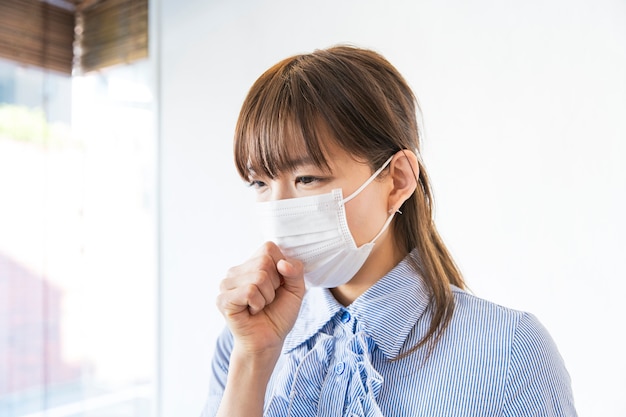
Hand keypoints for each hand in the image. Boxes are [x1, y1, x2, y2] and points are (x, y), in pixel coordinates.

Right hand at [216, 242, 304, 357]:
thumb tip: (282, 263)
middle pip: (264, 262)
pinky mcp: (223, 299)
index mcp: (251, 263)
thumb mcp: (296, 289)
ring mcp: (226, 284)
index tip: (278, 285)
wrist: (269, 340)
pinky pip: (250, 291)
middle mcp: (236, 270)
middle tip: (268, 299)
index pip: (269, 247)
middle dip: (274, 285)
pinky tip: (252, 311)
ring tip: (260, 306)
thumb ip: (295, 271)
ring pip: (258, 277)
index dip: (281, 267)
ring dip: (267, 297)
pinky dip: (258, 304)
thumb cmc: (279, 313)